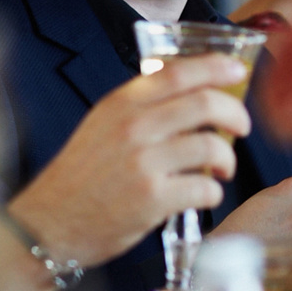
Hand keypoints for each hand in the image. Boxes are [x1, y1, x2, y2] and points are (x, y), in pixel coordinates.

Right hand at [7, 56, 252, 269]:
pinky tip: (203, 195)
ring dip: (227, 159)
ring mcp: (143, 163)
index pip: (179, 72)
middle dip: (235, 114)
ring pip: (211, 146)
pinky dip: (213, 192)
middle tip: (242, 127)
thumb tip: (192, 93)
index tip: (237, 71)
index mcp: (122, 103)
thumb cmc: (80, 177)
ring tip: (222, 169)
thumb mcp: (102, 125)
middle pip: (205, 104)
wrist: (49, 222)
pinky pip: (203, 187)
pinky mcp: (152, 199)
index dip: (215, 67)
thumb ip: (141, 108)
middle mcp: (133, 127)